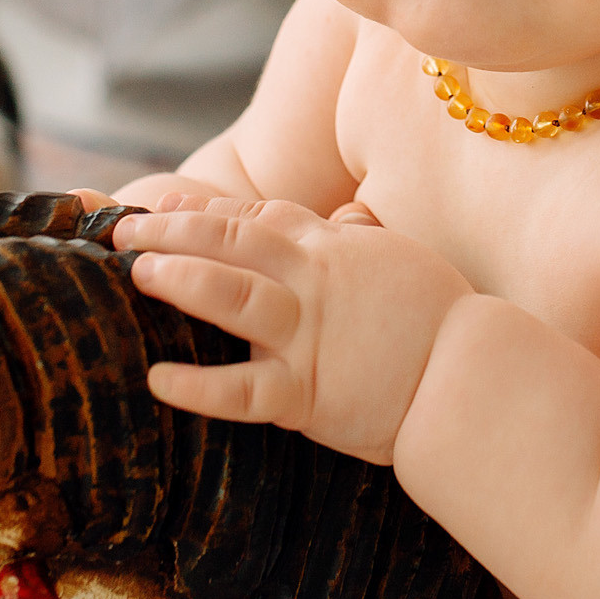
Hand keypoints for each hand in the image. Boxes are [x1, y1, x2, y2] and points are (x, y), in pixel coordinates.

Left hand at [115, 191, 471, 464]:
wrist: (474, 376)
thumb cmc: (444, 318)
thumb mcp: (401, 259)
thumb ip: (362, 238)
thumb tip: (346, 216)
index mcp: (333, 250)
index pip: (259, 219)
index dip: (207, 211)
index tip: (165, 205)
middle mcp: (314, 282)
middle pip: (231, 243)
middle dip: (173, 231)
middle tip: (125, 232)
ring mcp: (308, 336)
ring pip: (231, 296)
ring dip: (180, 279)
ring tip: (136, 271)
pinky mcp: (307, 393)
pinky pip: (243, 389)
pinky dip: (198, 385)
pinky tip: (158, 378)